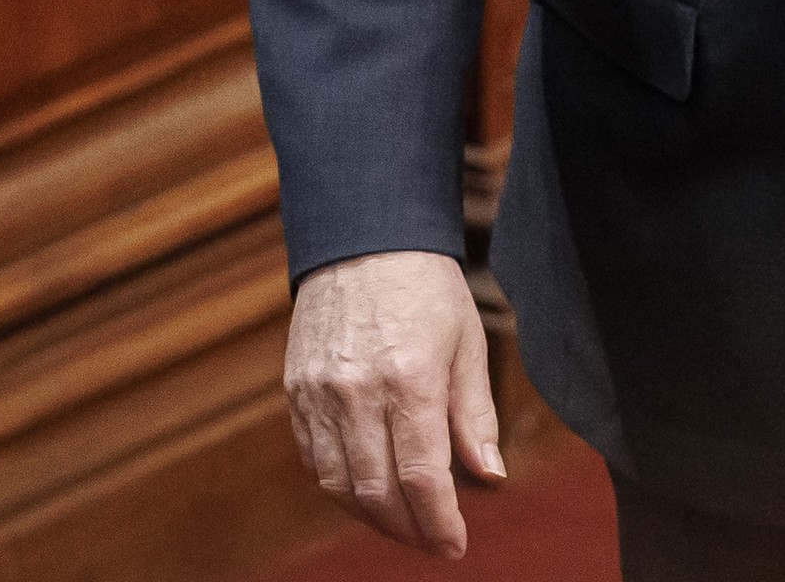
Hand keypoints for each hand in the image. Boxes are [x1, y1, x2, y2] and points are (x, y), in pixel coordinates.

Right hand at [285, 249, 504, 558]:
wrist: (363, 239)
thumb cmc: (426, 289)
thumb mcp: (467, 343)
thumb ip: (475, 416)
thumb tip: (489, 477)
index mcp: (409, 380)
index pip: (421, 477)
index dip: (438, 523)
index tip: (455, 545)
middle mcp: (357, 392)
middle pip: (376, 492)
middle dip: (408, 530)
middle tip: (432, 541)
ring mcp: (319, 394)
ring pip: (338, 486)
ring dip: (372, 517)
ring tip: (403, 523)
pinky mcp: (295, 391)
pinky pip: (313, 460)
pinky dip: (340, 487)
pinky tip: (367, 490)